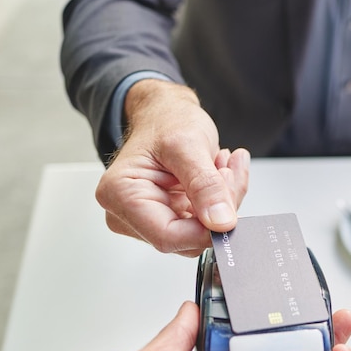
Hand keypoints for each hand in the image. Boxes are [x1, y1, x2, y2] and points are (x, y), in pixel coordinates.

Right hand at [96, 80, 249, 256]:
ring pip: (201, 232)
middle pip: (186, 237)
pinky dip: (222, 200)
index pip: (166, 237)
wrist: (166, 112)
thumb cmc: (166, 120)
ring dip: (223, 201)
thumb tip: (220, 222)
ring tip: (223, 166)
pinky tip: (220, 174)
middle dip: (218, 209)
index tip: (229, 212)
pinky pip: (206, 224)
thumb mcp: (189, 145)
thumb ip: (205, 185)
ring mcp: (151, 218)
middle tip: (228, 172)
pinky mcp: (171, 218)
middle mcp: (129, 213)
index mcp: (120, 194)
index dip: (204, 231)